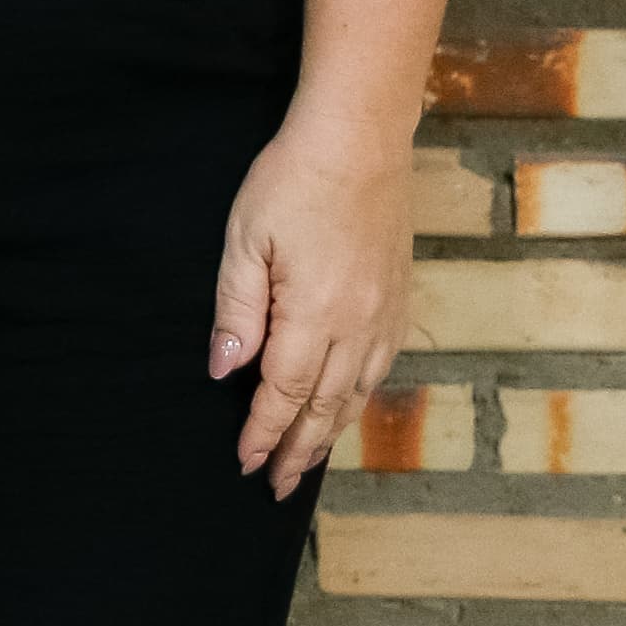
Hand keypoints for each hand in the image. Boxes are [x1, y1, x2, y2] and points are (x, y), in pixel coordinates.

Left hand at [208, 120, 409, 500]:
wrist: (359, 140)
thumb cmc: (292, 181)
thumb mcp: (245, 239)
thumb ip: (237, 310)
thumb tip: (226, 371)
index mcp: (314, 314)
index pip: (284, 393)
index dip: (262, 432)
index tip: (244, 463)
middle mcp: (357, 327)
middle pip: (324, 407)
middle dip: (296, 450)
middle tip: (275, 485)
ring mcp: (384, 316)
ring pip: (357, 394)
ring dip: (330, 432)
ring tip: (306, 461)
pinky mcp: (398, 300)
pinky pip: (380, 369)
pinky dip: (359, 399)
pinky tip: (346, 408)